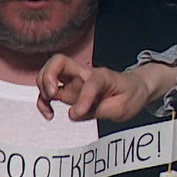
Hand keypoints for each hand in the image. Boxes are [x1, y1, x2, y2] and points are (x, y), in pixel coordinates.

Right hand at [36, 55, 176, 121]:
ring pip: (49, 74)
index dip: (82, 99)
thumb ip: (99, 110)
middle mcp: (84, 75)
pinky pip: (49, 91)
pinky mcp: (69, 91)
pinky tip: (50, 114)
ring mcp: (75, 81)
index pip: (89, 83)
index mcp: (102, 76)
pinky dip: (44, 101)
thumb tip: (74, 114)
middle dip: (48, 76)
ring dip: (42, 88)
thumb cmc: (129, 95)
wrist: (134, 89)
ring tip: (50, 108)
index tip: (77, 114)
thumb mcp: (123, 107)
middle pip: (58, 61)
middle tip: (51, 94)